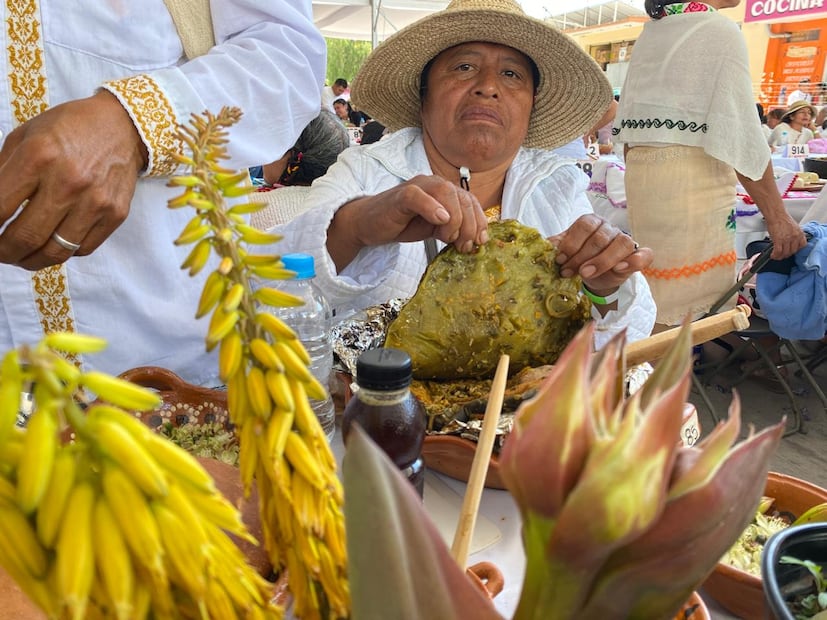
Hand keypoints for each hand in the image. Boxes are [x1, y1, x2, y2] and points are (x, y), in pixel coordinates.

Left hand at [0, 90, 146, 269]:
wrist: (122, 126)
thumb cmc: (69, 128)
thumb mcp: (26, 136)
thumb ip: (2, 171)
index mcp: (39, 156)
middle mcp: (69, 182)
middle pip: (26, 237)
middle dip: (4, 252)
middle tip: (0, 253)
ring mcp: (96, 201)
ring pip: (56, 251)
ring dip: (31, 261)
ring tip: (22, 258)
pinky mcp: (115, 214)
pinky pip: (83, 249)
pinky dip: (63, 252)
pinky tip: (53, 244)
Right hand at [328, 174, 487, 269]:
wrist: (368, 224)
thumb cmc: (402, 224)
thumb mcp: (434, 229)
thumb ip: (453, 229)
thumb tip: (477, 240)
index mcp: (444, 192)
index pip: (470, 201)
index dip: (480, 221)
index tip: (481, 242)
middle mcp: (433, 184)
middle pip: (462, 197)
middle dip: (469, 225)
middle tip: (464, 246)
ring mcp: (416, 187)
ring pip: (445, 193)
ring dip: (454, 219)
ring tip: (448, 238)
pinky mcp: (400, 196)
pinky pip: (418, 196)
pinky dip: (432, 207)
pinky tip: (440, 220)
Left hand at [549, 214, 651, 294]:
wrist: (594, 277)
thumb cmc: (579, 260)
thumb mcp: (565, 253)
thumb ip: (556, 248)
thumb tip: (545, 247)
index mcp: (592, 222)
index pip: (584, 225)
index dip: (572, 242)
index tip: (560, 259)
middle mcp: (610, 228)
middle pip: (599, 238)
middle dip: (580, 257)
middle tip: (567, 272)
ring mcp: (626, 240)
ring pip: (621, 244)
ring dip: (602, 261)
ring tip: (585, 273)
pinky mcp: (638, 255)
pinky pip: (644, 254)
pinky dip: (634, 261)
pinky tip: (619, 268)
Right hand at [765, 213, 806, 259]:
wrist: (776, 215)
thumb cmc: (782, 219)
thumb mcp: (794, 227)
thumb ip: (794, 235)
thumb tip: (791, 242)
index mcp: (800, 233)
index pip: (802, 246)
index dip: (796, 250)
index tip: (792, 250)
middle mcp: (795, 237)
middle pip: (793, 251)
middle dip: (787, 254)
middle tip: (783, 254)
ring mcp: (787, 239)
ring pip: (785, 253)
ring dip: (780, 256)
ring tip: (777, 255)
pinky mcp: (778, 240)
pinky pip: (778, 252)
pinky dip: (775, 255)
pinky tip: (773, 255)